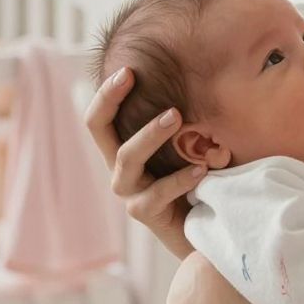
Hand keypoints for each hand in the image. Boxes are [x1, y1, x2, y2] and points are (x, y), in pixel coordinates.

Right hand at [84, 66, 203, 259]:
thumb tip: (204, 80)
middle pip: (98, 128)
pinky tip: (202, 170)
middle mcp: (120, 169)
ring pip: (127, 157)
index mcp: (125, 150)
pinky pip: (157, 193)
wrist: (205, 234)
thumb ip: (185, 126)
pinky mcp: (145, 214)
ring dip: (149, 134)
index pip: (101, 117)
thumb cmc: (198, 185)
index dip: (106, 92)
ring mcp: (130, 192)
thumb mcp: (188, 149)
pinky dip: (180, 179)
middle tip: (133, 75)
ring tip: (176, 116)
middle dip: (110, 98)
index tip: (128, 69)